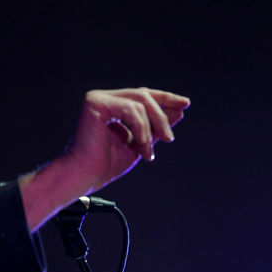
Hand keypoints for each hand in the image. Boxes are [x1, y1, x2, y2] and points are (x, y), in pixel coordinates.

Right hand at [66, 87, 190, 190]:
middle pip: (144, 96)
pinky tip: (140, 144)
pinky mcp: (95, 103)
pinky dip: (140, 127)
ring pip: (139, 102)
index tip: (185, 104)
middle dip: (161, 116)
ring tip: (148, 151)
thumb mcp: (140, 142)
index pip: (143, 95)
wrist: (86, 176)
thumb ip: (156, 126)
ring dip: (150, 128)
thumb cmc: (106, 164)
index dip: (165, 98)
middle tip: (169, 138)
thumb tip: (179, 111)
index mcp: (111, 105)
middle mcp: (103, 98)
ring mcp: (98, 98)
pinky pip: (129, 109)